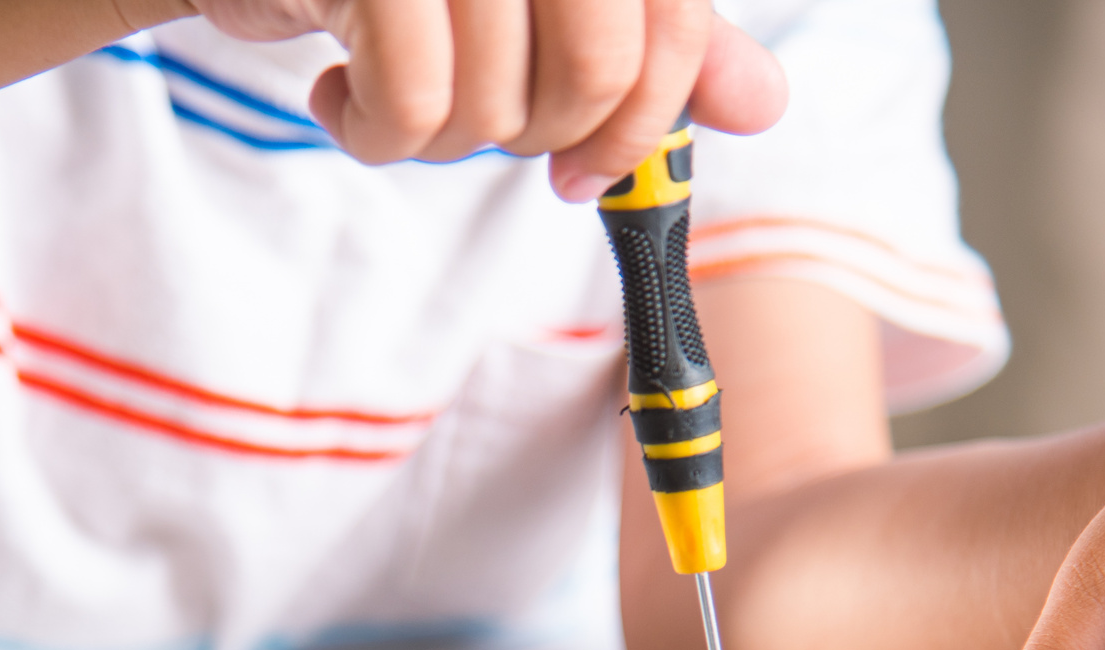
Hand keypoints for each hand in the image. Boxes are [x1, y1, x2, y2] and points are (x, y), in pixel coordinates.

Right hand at [195, 0, 786, 195]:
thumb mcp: (532, 2)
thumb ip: (650, 40)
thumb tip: (763, 103)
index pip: (669, 26)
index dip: (641, 122)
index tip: (586, 177)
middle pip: (594, 73)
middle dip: (537, 137)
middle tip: (475, 125)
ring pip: (497, 103)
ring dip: (437, 139)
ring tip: (390, 90)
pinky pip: (412, 104)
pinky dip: (374, 133)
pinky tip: (341, 92)